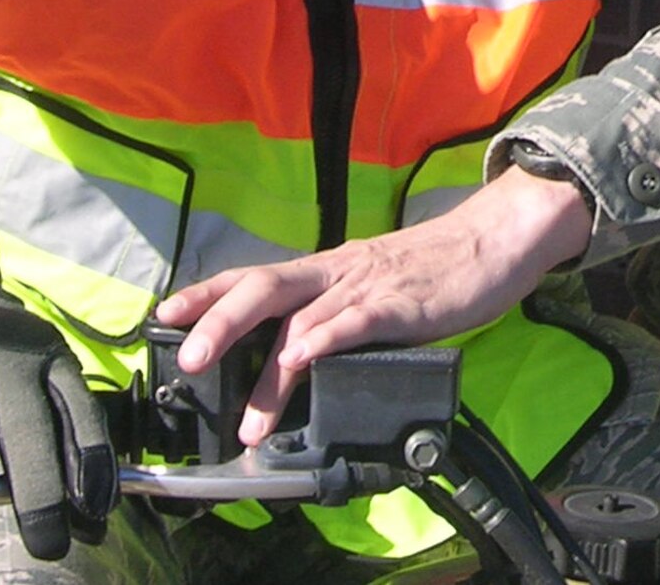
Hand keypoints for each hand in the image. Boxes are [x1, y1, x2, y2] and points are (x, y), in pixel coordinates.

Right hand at [0, 215, 116, 557]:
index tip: (96, 514)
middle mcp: (0, 349)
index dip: (91, 463)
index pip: (76, 409)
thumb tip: (88, 518)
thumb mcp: (27, 371)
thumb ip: (51, 432)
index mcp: (43, 354)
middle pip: (23, 424)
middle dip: (38, 490)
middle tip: (46, 544)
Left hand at [156, 167, 590, 443]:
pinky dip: (324, 340)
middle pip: (264, 288)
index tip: (165, 312)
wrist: (494, 239)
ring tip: (250, 421)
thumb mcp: (376, 286)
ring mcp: (368, 286)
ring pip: (303, 319)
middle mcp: (338, 272)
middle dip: (218, 323)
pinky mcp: (401, 304)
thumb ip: (340, 314)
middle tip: (187, 362)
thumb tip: (303, 354)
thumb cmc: (438, 268)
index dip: (208, 292)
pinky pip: (354, 321)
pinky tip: (304, 360)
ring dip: (268, 372)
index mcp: (329, 269)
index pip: (256, 274)